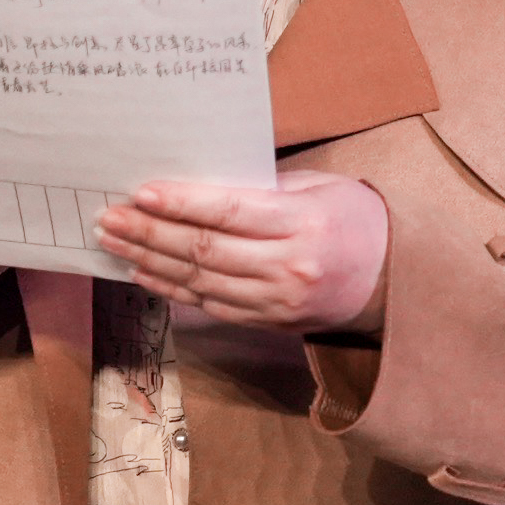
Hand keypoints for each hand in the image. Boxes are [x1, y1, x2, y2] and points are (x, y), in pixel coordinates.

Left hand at [95, 170, 389, 332]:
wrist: (395, 282)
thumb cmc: (355, 220)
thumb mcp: (318, 187)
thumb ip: (263, 186)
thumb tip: (198, 181)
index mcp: (302, 223)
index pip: (229, 212)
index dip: (180, 204)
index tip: (140, 193)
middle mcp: (288, 267)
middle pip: (204, 250)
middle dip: (150, 233)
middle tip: (109, 218)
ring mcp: (277, 301)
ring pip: (200, 281)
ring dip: (150, 261)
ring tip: (114, 242)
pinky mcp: (270, 323)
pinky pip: (211, 306)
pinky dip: (172, 289)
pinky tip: (144, 272)